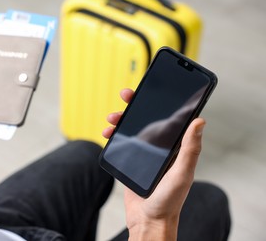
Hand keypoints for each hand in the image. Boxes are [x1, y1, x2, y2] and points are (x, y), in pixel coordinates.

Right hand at [103, 88, 205, 240]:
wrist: (148, 220)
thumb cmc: (169, 200)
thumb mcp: (182, 173)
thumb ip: (189, 148)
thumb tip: (200, 121)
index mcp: (174, 146)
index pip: (168, 117)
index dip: (158, 101)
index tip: (149, 89)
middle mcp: (159, 146)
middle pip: (146, 118)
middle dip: (134, 105)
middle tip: (126, 96)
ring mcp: (144, 153)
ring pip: (131, 128)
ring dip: (120, 119)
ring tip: (111, 120)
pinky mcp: (131, 160)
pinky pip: (121, 142)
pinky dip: (114, 135)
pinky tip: (108, 134)